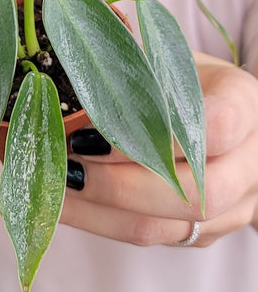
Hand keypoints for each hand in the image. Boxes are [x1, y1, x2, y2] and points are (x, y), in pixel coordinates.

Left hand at [61, 52, 257, 246]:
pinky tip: (64, 200)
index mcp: (244, 105)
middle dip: (114, 184)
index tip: (87, 134)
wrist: (210, 110)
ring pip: (161, 226)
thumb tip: (76, 55)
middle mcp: (247, 163)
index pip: (213, 128)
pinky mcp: (198, 231)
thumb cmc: (177, 79)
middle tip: (65, 164)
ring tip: (53, 184)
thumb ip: (132, 58)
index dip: (148, 136)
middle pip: (189, 194)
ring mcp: (229, 205)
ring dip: (95, 208)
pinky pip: (146, 236)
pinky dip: (96, 220)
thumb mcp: (164, 56)